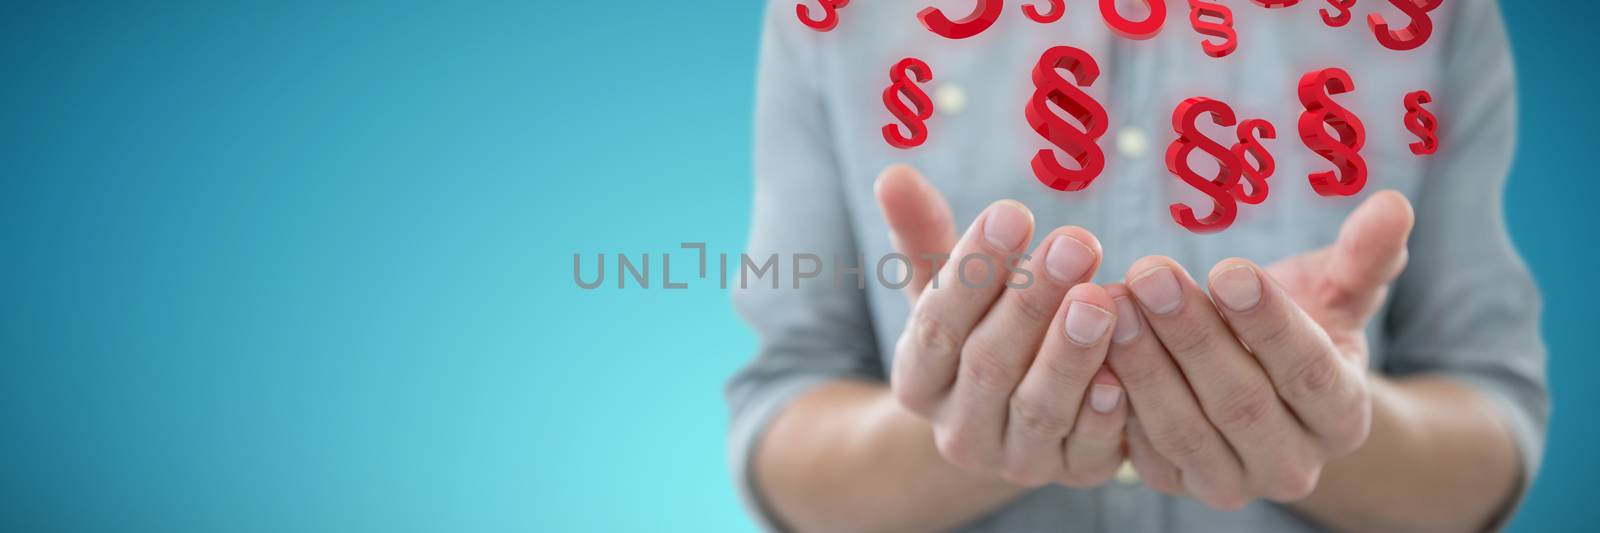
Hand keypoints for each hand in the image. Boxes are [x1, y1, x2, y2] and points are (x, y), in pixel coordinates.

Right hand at [876, 165, 1128, 487]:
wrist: (1005, 428)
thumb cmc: (977, 332)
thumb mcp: (944, 290)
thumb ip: (922, 236)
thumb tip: (894, 173)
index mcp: (918, 379)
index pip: (937, 323)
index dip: (974, 269)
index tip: (1012, 210)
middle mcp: (957, 428)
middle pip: (988, 364)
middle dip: (1031, 302)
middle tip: (1076, 241)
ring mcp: (1013, 459)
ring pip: (1037, 408)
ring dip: (1070, 353)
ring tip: (1102, 297)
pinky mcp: (1069, 475)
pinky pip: (1086, 450)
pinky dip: (1104, 414)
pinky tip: (1123, 373)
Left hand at [1108, 191, 1414, 509]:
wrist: (1258, 390)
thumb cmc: (1296, 324)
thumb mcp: (1334, 293)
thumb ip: (1363, 258)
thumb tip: (1394, 204)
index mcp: (1343, 416)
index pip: (1308, 371)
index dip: (1268, 322)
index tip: (1228, 269)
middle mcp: (1293, 466)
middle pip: (1240, 402)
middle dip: (1191, 334)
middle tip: (1150, 273)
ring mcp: (1230, 483)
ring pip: (1184, 428)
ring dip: (1144, 363)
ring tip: (1113, 300)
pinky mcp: (1174, 483)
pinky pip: (1140, 448)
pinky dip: (1113, 400)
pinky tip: (1090, 347)